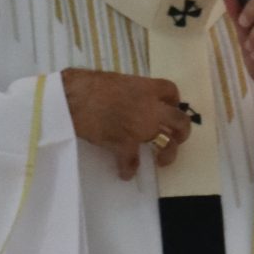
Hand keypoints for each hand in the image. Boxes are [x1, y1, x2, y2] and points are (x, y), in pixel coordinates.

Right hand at [62, 71, 195, 180]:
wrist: (71, 98)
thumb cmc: (87, 84)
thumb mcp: (116, 80)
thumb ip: (128, 90)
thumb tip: (126, 96)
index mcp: (146, 87)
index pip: (171, 92)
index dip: (173, 101)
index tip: (170, 107)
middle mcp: (150, 108)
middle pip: (179, 120)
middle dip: (182, 131)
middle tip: (177, 138)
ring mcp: (140, 128)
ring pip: (167, 144)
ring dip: (167, 154)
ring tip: (162, 160)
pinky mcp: (124, 144)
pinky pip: (132, 161)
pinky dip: (128, 170)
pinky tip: (125, 173)